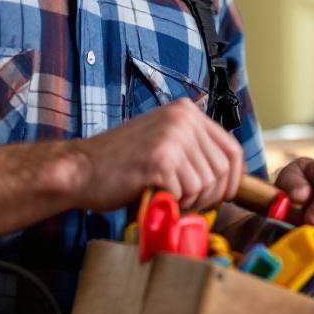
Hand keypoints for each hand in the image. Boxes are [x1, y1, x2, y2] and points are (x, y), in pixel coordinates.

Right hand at [67, 98, 243, 212]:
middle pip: (222, 170)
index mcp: (186, 111)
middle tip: (185, 200)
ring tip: (166, 195)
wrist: (81, 169)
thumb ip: (194, 150)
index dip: (233, 179)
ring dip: (189, 200)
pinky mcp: (160, 159)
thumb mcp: (164, 142)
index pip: (232, 149)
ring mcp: (172, 136)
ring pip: (205, 184)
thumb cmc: (120, 164)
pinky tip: (154, 194)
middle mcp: (183, 118)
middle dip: (208, 195)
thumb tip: (231, 178)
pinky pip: (186, 193)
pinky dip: (172, 202)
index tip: (223, 196)